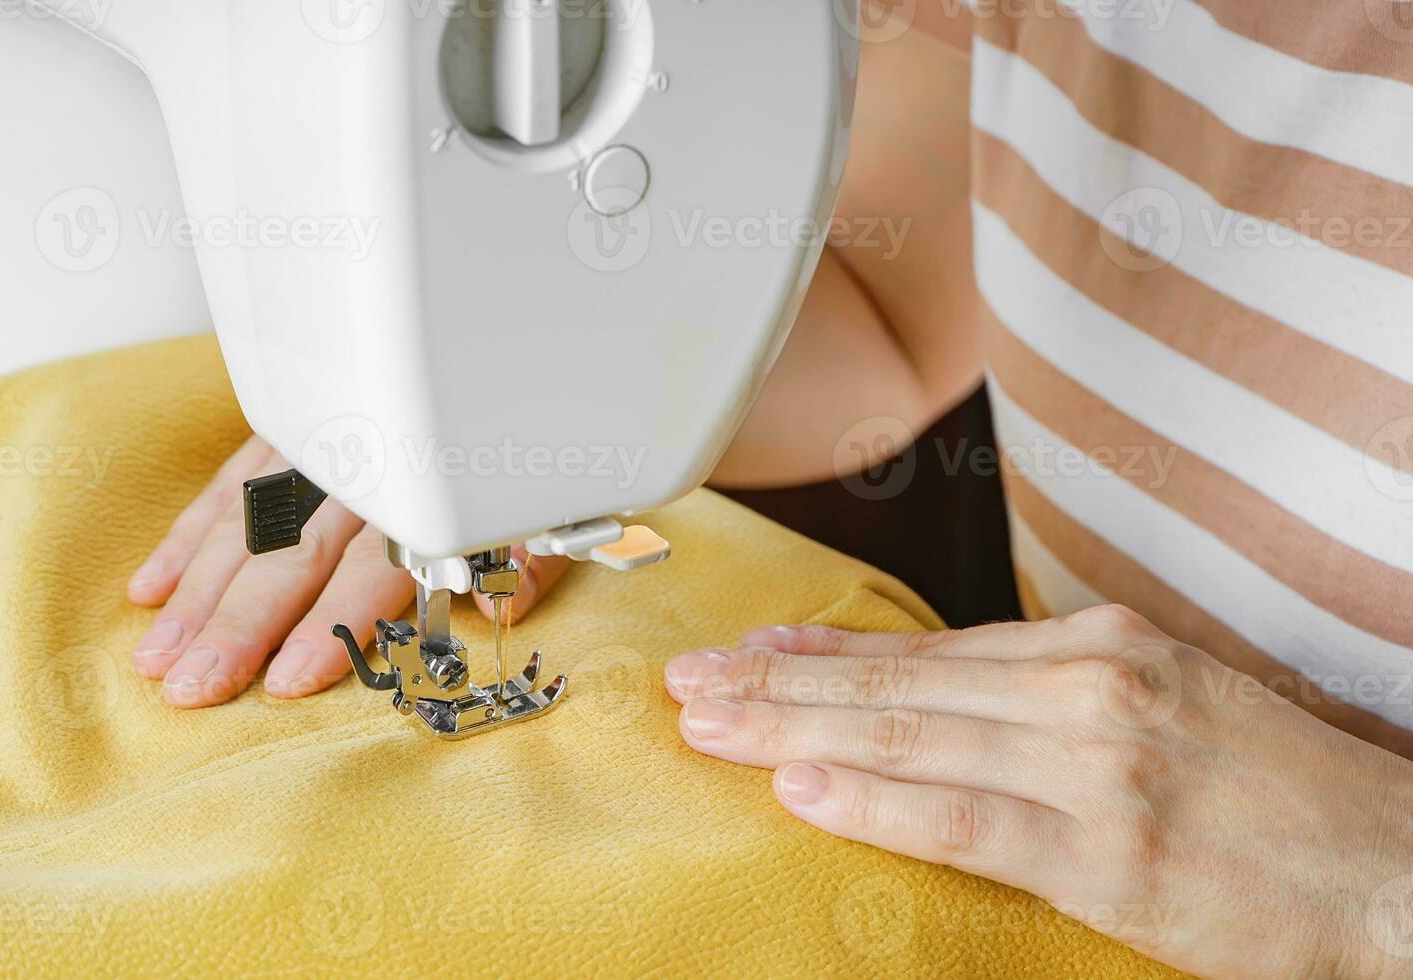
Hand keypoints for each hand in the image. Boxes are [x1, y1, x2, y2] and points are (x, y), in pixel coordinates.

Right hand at [127, 435, 567, 706]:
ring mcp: (317, 440)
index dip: (329, 627)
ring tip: (159, 654)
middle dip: (237, 624)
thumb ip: (527, 559)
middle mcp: (363, 464)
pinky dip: (192, 533)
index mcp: (425, 491)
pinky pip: (232, 479)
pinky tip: (154, 587)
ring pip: (248, 519)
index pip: (370, 568)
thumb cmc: (519, 444)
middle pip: (293, 551)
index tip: (286, 678)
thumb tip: (501, 610)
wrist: (501, 346)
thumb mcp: (545, 500)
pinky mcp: (288, 424)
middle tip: (191, 686)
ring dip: (198, 590)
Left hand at [665, 606, 1412, 977]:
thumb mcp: (1154, 706)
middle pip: (898, 681)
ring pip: (910, 735)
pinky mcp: (1111, 853)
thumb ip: (1038, 698)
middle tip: (688, 678)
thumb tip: (928, 691)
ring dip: (792, 727)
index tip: (746, 648)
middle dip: (778, 680)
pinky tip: (800, 785)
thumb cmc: (1271, 791)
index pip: (927, 648)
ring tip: (708, 723)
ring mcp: (1096, 765)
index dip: (824, 652)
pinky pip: (964, 818)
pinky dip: (874, 798)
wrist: (1393, 867)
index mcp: (1096, 648)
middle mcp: (1087, 688)